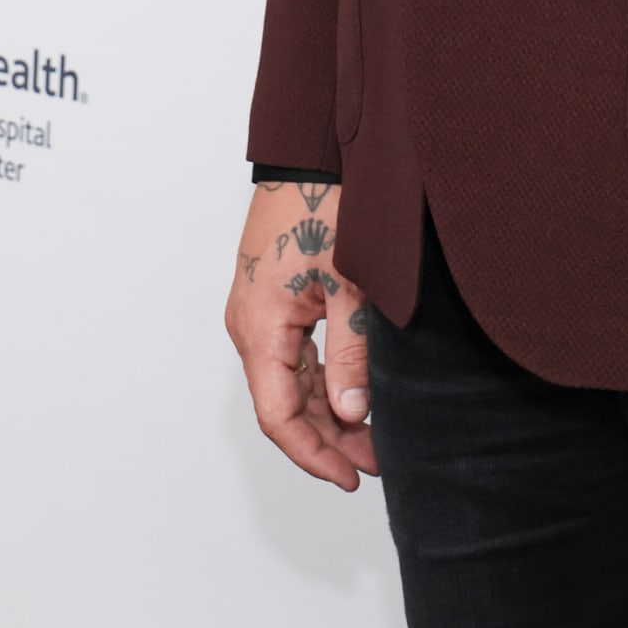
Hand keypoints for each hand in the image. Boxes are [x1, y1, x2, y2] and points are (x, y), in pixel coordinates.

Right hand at [223, 177, 376, 490]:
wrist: (311, 150)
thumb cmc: (328, 204)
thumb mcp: (351, 284)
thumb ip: (352, 353)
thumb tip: (353, 414)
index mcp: (259, 326)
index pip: (279, 416)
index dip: (315, 455)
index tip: (352, 477)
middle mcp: (249, 324)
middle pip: (283, 403)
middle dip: (329, 438)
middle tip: (377, 459)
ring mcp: (258, 310)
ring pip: (289, 381)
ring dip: (327, 410)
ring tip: (374, 433)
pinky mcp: (274, 295)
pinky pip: (293, 353)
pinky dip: (322, 378)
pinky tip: (355, 391)